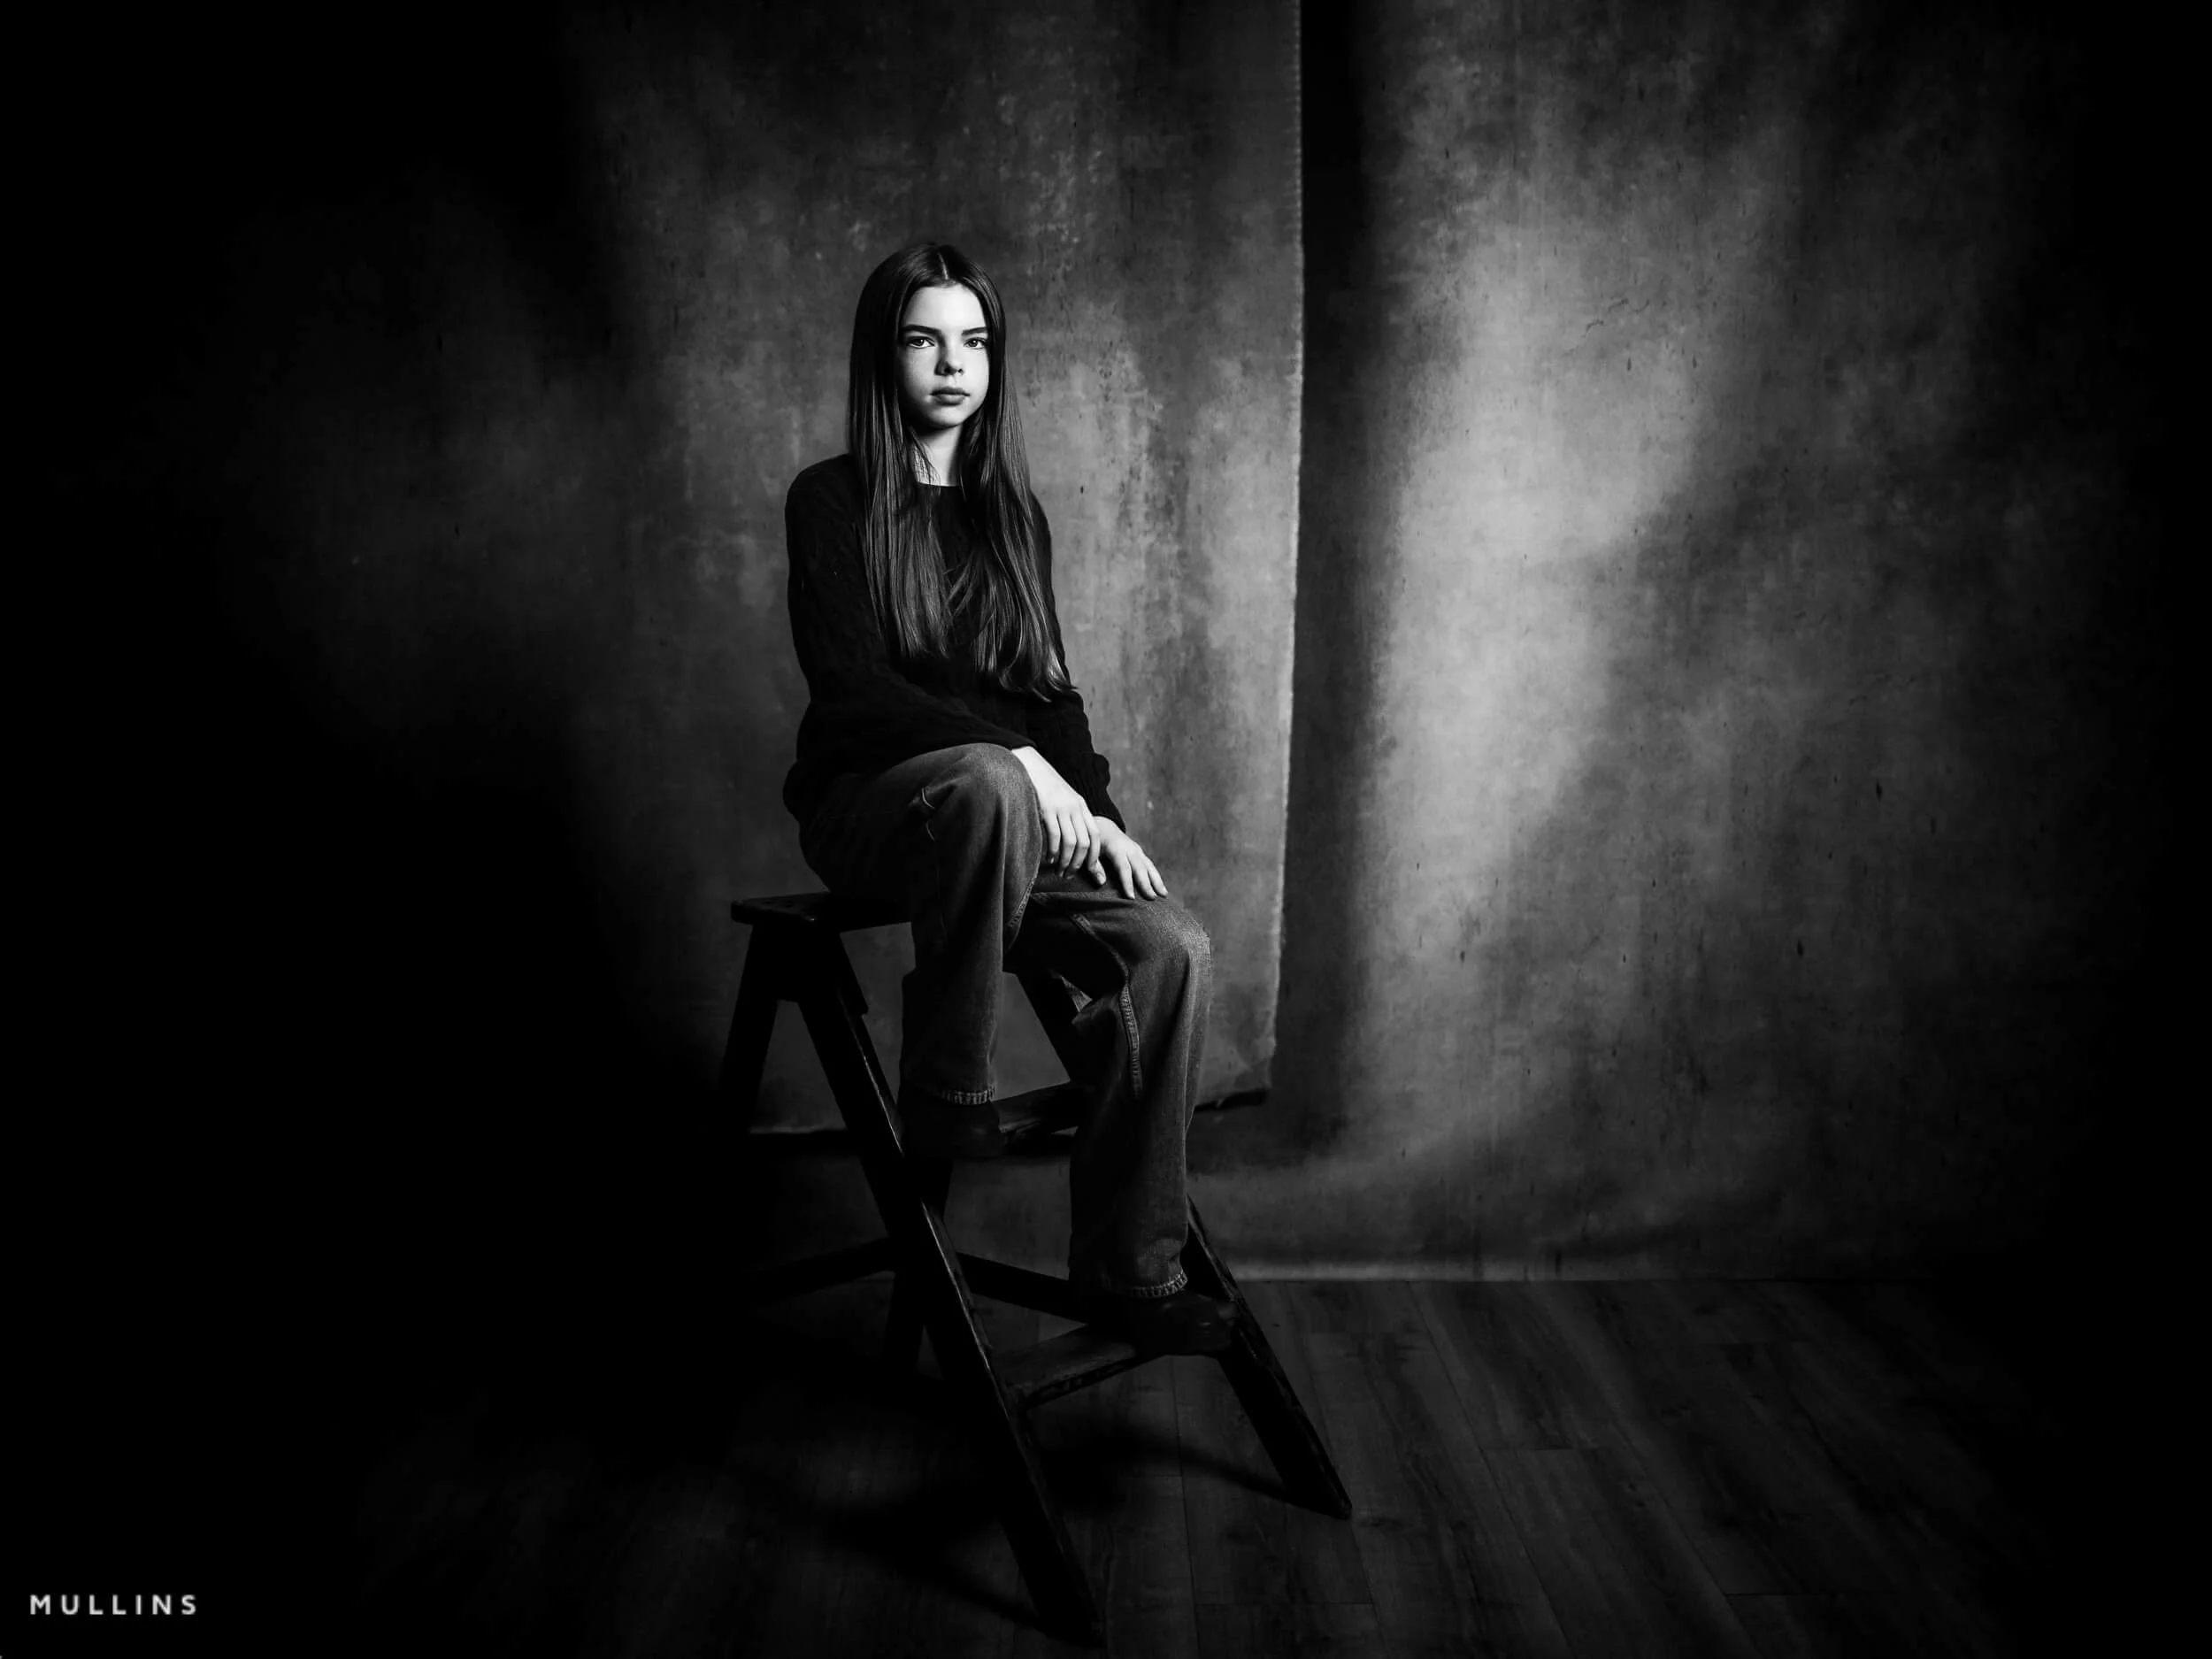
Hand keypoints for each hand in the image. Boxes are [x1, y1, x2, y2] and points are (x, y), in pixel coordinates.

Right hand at [1008, 747, 1096, 871]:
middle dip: (1079, 864)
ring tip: (1059, 871)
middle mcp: (1075, 808)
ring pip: (1071, 843)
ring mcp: (1062, 808)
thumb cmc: (1044, 787)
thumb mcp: (1063, 800)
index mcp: (1081, 807)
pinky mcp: (1047, 809)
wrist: (1029, 766)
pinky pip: (1055, 836)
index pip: (1095, 835)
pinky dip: (1054, 851)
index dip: (1095, 856)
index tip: (1091, 871)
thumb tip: (1075, 844)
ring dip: (1066, 862)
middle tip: (1069, 875)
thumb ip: (1070, 818)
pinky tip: (1049, 859)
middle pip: (1085, 843)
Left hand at [1084, 818, 1167, 898]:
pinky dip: (1156, 876)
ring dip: (1157, 880)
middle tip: (1152, 898)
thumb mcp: (1091, 849)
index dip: (1127, 882)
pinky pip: (1149, 865)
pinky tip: (1160, 887)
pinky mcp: (1139, 852)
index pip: (1124, 867)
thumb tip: (1101, 883)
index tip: (1131, 897)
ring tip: (1164, 894)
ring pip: (1149, 865)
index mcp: (1116, 848)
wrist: (1104, 825)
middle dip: (1146, 884)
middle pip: (1140, 867)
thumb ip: (1094, 865)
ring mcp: (1136, 850)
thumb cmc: (1095, 840)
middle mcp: (1130, 848)